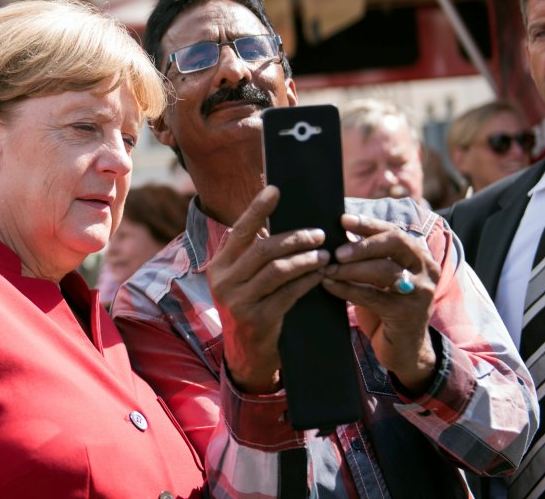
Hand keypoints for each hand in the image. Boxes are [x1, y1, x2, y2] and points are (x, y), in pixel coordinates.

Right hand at [207, 186, 330, 393]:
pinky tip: (321, 274)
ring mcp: (238, 301)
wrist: (246, 355)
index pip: (239, 231)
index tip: (275, 189)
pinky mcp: (257, 319)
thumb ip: (253, 256)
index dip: (257, 208)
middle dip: (294, 237)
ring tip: (324, 252)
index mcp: (219, 266)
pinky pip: (289, 293)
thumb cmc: (251, 307)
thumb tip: (280, 219)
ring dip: (305, 258)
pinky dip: (308, 280)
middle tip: (319, 232)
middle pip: (263, 249)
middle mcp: (223, 281)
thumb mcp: (242, 280)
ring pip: (277, 270)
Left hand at [321, 214, 439, 393]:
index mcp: (420, 256)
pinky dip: (347, 289)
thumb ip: (369, 257)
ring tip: (328, 268)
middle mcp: (426, 269)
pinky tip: (329, 285)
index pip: (394, 231)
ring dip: (351, 268)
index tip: (342, 219)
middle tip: (336, 251)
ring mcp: (420, 292)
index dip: (368, 224)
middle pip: (396, 243)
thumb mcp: (380, 279)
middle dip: (363, 244)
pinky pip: (373, 296)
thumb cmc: (387, 308)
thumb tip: (338, 232)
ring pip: (385, 270)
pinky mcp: (408, 314)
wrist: (405, 350)